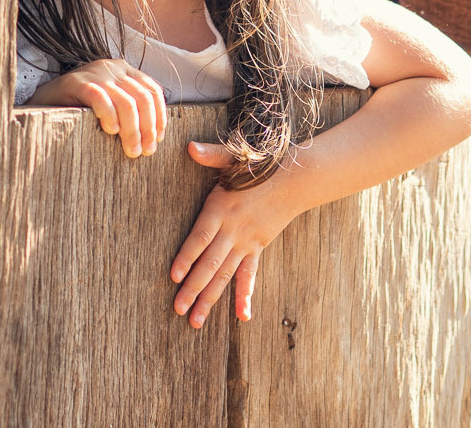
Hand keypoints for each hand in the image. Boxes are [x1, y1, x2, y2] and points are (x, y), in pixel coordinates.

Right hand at [27, 59, 167, 157]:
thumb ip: (129, 110)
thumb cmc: (80, 108)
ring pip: (126, 102)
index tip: (157, 139)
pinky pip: (100, 98)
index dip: (159, 116)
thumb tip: (152, 137)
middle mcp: (113, 68)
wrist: (43, 102)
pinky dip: (109, 116)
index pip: (152, 91)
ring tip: (131, 150)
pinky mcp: (77, 82)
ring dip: (132, 130)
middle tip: (145, 152)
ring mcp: (95, 73)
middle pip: (142, 98)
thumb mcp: (110, 104)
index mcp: (125, 70)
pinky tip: (110, 131)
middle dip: (148, 128)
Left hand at [170, 142, 303, 327]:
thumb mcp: (234, 157)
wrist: (296, 179)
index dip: (187, 257)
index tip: (174, 276)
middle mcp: (233, 230)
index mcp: (221, 209)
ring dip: (210, 298)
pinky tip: (242, 317)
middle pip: (210, 264)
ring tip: (195, 322)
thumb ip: (211, 155)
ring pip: (225, 275)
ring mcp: (246, 242)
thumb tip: (189, 148)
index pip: (200, 238)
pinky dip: (245, 296)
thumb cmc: (259, 166)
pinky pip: (250, 275)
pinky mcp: (257, 248)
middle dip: (193, 288)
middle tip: (178, 310)